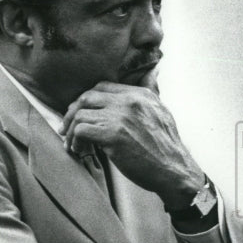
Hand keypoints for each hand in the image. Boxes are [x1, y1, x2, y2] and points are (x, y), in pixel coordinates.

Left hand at [61, 79, 203, 210]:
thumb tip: (153, 72)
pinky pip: (81, 130)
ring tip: (74, 144)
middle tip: (67, 128)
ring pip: (80, 114)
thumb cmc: (166, 147)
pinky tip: (79, 150)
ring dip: (71, 131)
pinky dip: (75, 141)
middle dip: (72, 113)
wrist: (175, 170)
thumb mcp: (162, 112)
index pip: (102, 87)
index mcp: (140, 94)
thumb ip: (153, 91)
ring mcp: (121, 117)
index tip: (80, 114)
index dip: (86, 100)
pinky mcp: (112, 135)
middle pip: (87, 97)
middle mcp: (130, 101)